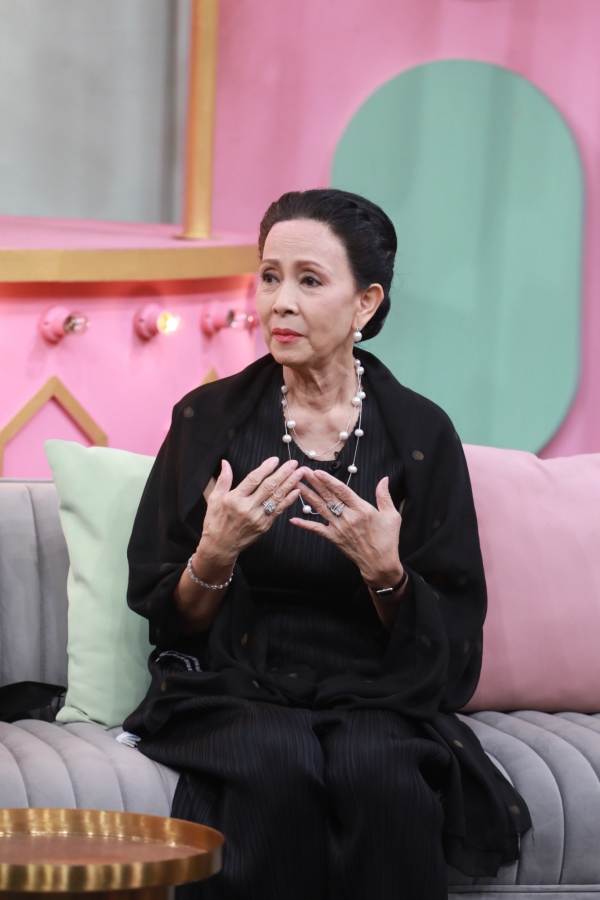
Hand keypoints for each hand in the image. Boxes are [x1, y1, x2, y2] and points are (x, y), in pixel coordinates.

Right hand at [199, 457, 306, 559]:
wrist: (220, 546)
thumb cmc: (216, 521)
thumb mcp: (214, 499)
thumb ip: (223, 480)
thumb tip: (225, 462)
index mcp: (234, 499)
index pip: (253, 479)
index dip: (265, 468)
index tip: (275, 460)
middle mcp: (247, 508)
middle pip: (269, 487)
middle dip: (283, 473)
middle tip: (293, 463)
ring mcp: (258, 518)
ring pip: (277, 497)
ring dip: (290, 484)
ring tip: (299, 473)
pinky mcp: (264, 526)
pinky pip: (279, 510)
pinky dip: (288, 500)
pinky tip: (296, 490)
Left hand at [289, 469, 403, 583]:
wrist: (380, 563)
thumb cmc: (388, 539)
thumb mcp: (392, 515)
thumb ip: (384, 495)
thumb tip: (384, 479)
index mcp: (362, 509)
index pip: (342, 490)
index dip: (328, 480)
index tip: (318, 471)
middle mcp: (348, 517)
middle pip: (328, 496)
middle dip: (314, 482)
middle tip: (302, 471)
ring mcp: (339, 528)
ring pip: (320, 508)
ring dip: (308, 495)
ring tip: (296, 485)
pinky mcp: (334, 538)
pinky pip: (317, 529)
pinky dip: (305, 524)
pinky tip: (293, 519)